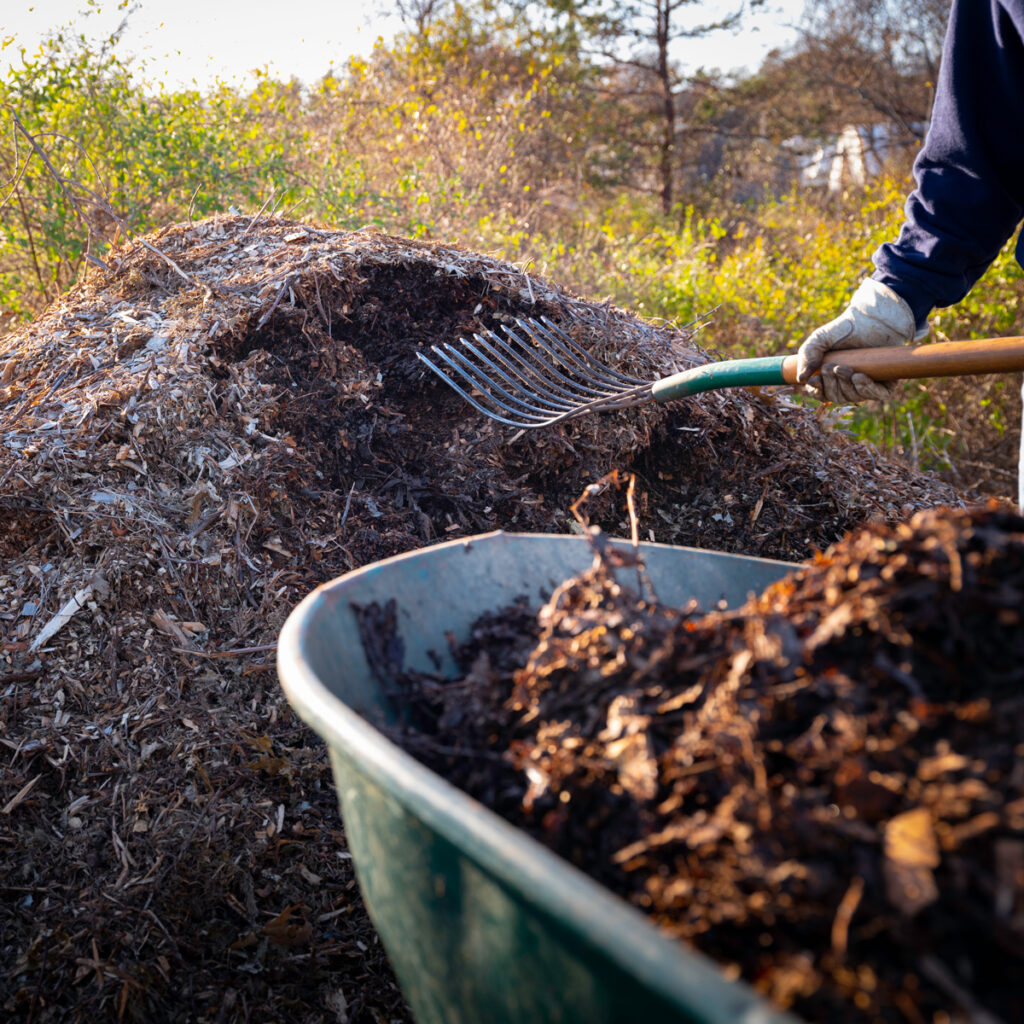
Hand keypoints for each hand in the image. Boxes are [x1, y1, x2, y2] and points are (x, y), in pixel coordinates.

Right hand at [797, 278, 924, 403]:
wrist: (872, 319)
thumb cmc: (845, 330)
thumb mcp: (819, 339)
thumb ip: (807, 355)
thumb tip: (801, 379)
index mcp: (830, 379)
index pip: (821, 394)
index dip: (817, 392)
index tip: (815, 381)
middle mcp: (848, 385)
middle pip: (836, 397)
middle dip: (832, 385)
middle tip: (831, 367)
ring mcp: (866, 385)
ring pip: (854, 397)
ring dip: (847, 386)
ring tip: (844, 369)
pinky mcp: (885, 382)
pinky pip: (876, 395)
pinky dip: (866, 389)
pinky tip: (859, 377)